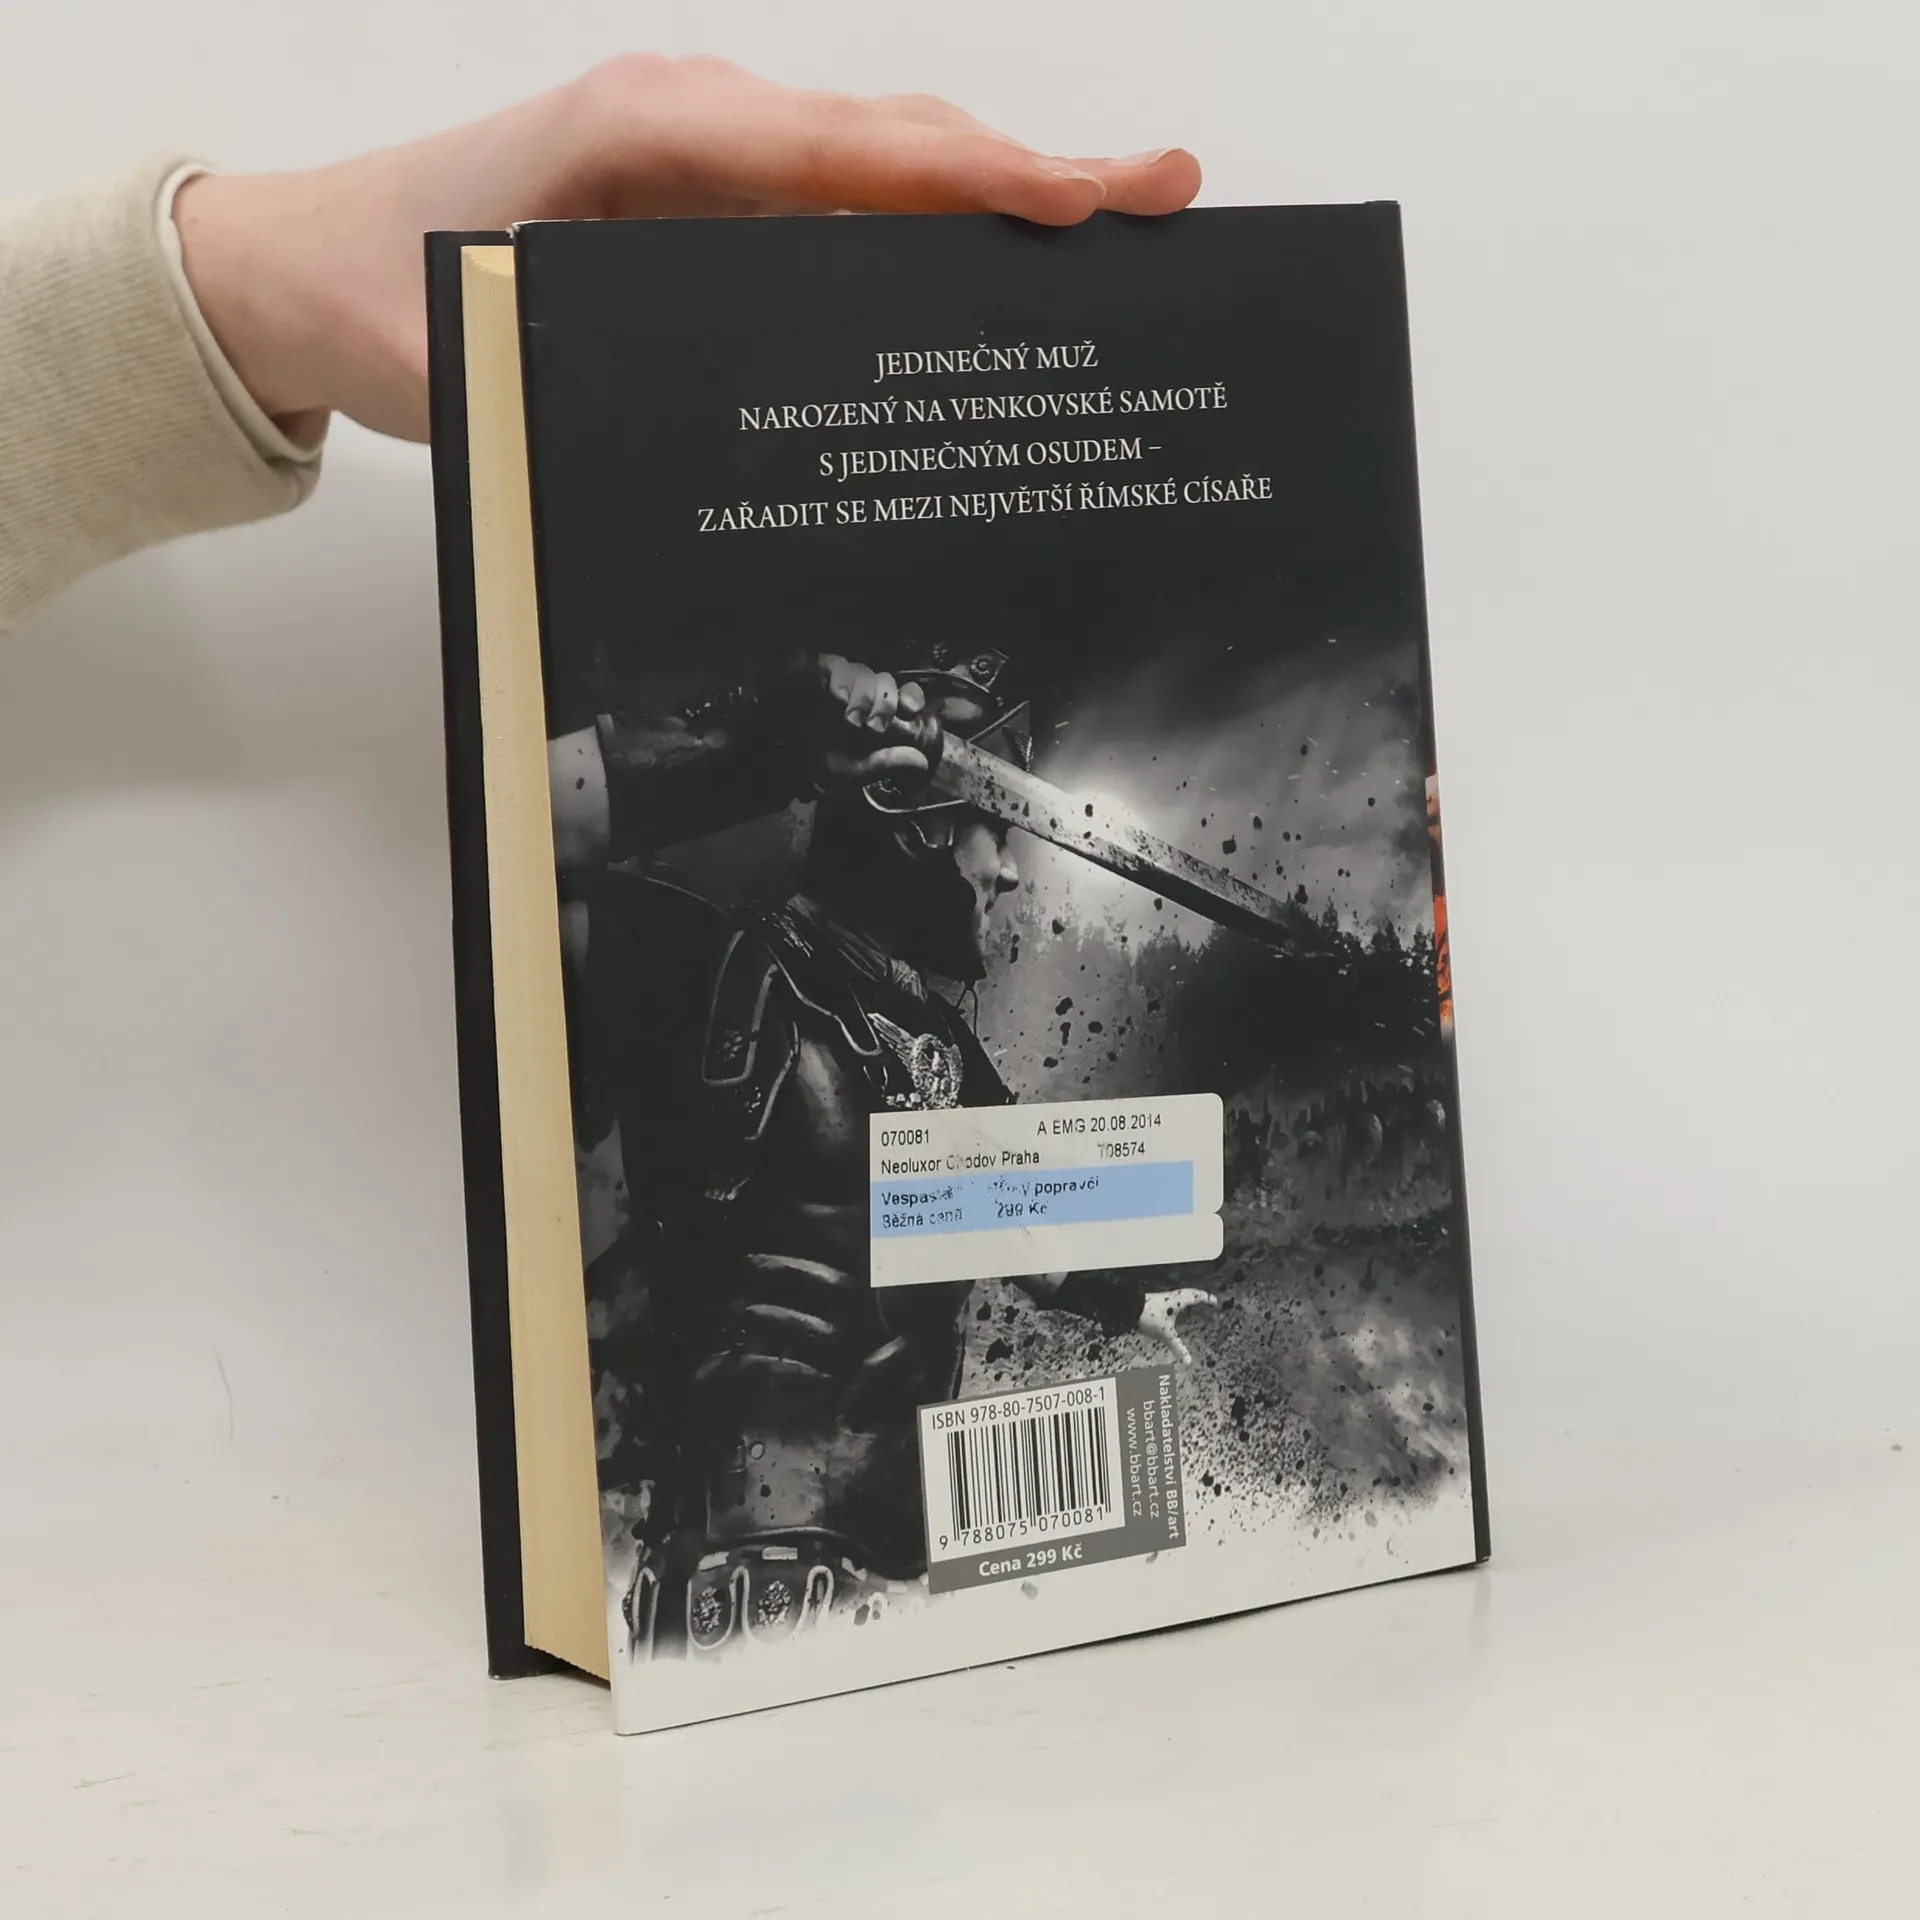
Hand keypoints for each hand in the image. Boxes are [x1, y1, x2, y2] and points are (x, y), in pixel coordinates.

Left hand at [171, 57, 1202, 442]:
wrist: (305, 264)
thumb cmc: (384, 293)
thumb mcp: (475, 342)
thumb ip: (589, 364)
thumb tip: (718, 426)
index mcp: (652, 134)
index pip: (850, 151)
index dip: (975, 175)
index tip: (1084, 200)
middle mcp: (697, 125)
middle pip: (895, 140)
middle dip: (1033, 169)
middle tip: (1163, 193)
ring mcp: (709, 159)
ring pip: (881, 161)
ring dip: (998, 187)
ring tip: (1119, 220)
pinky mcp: (708, 202)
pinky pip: (841, 202)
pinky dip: (930, 221)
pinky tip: (995, 263)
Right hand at [769, 651, 938, 789]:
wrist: (776, 749)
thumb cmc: (817, 757)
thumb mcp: (852, 770)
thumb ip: (884, 764)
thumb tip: (921, 763)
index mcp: (875, 711)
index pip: (904, 692)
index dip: (911, 696)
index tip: (909, 710)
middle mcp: (862, 690)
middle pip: (885, 681)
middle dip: (883, 704)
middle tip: (873, 727)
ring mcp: (839, 678)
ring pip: (862, 672)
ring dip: (862, 695)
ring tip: (849, 718)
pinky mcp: (815, 669)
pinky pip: (832, 665)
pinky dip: (838, 680)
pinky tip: (837, 697)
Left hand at [1137, 1287, 1217, 1365]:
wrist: (1128, 1307)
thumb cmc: (1148, 1316)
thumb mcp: (1166, 1334)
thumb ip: (1178, 1348)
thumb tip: (1189, 1362)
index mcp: (1178, 1301)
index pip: (1197, 1296)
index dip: (1207, 1299)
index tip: (1215, 1302)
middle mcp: (1172, 1297)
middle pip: (1190, 1293)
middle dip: (1200, 1297)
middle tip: (1207, 1301)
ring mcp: (1162, 1297)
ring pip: (1180, 1295)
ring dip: (1188, 1298)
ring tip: (1193, 1304)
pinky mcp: (1155, 1301)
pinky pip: (1172, 1299)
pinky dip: (1178, 1302)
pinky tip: (1173, 1310)